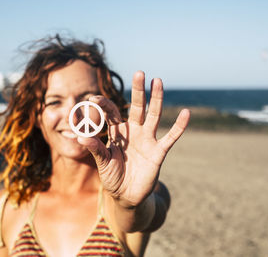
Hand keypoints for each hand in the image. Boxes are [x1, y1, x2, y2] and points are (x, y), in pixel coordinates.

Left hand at [78, 71, 189, 207]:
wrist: (126, 194)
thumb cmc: (112, 175)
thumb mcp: (102, 162)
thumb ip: (96, 149)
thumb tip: (81, 138)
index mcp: (118, 131)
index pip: (112, 113)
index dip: (104, 105)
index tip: (93, 99)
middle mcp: (134, 131)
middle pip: (137, 107)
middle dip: (138, 91)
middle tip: (139, 73)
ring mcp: (147, 140)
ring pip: (154, 116)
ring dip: (156, 100)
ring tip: (158, 81)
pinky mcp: (158, 152)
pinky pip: (171, 137)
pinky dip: (179, 126)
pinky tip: (186, 113)